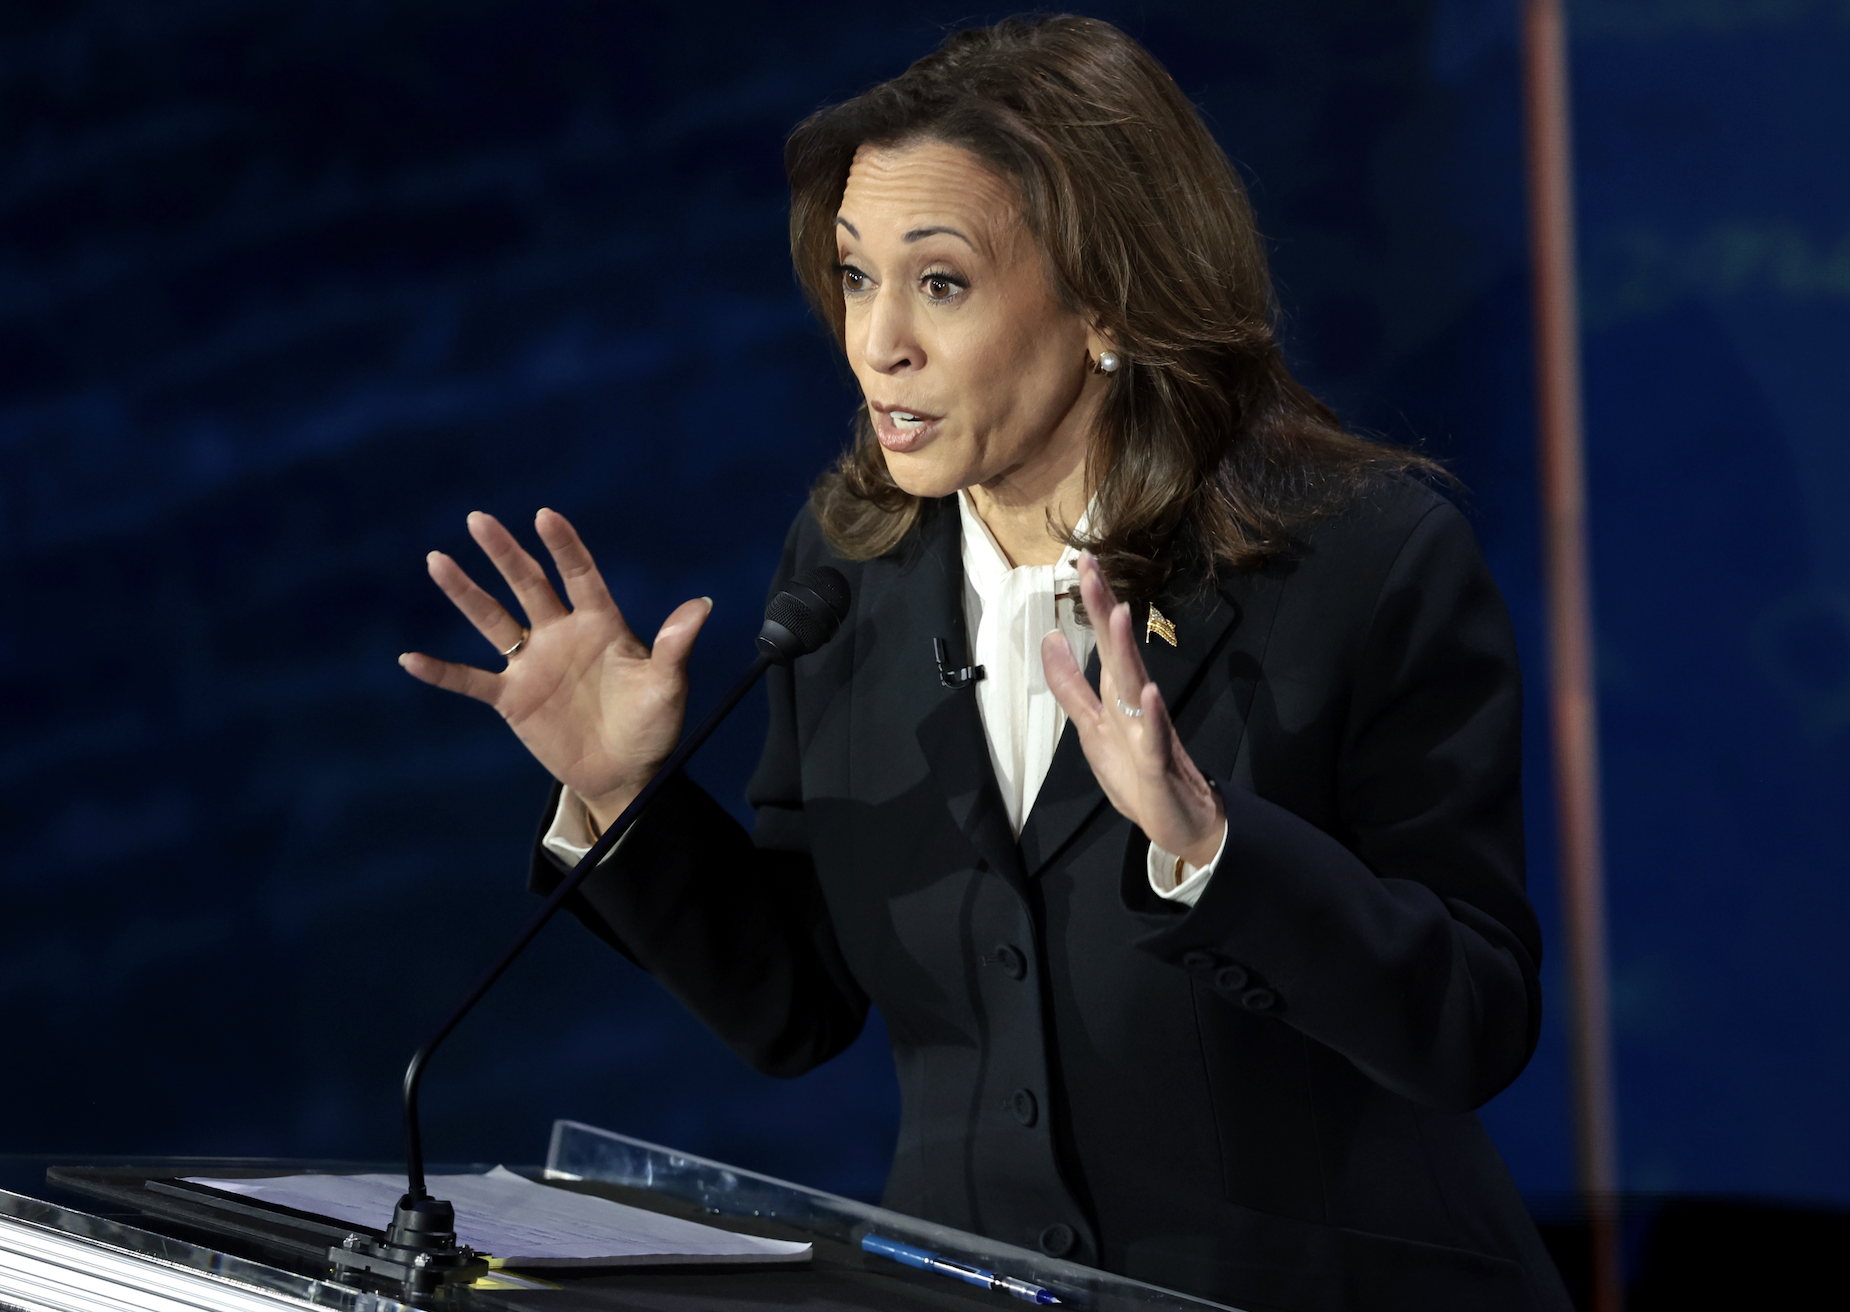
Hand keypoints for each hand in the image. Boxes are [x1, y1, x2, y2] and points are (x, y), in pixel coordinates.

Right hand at [398, 509, 711, 829]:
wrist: (626, 773)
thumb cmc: (651, 725)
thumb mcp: (667, 686)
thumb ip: (674, 646)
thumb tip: (702, 606)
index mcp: (600, 624)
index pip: (579, 575)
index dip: (564, 546)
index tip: (545, 516)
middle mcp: (561, 634)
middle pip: (527, 585)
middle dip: (504, 553)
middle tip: (477, 518)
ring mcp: (533, 664)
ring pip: (493, 620)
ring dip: (466, 593)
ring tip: (438, 560)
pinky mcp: (513, 698)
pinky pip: (471, 681)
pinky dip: (442, 672)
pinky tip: (410, 658)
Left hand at [1041, 552, 1224, 866]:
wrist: (1180, 821)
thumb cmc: (1136, 773)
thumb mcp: (1091, 727)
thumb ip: (1070, 686)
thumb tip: (1050, 640)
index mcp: (1117, 696)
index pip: (1102, 642)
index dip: (1092, 605)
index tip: (1081, 561)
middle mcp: (1134, 705)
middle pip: (1116, 651)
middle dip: (1103, 610)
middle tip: (1091, 567)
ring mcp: (1148, 733)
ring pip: (1134, 686)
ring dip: (1126, 651)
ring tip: (1119, 614)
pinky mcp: (1157, 765)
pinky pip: (1154, 738)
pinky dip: (1151, 716)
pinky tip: (1148, 692)